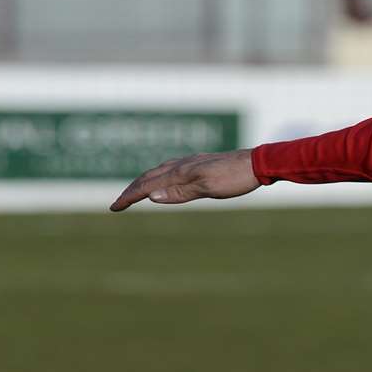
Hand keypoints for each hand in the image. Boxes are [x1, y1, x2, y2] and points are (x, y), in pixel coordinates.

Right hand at [110, 149, 258, 210]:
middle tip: (118, 203)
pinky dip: (159, 176)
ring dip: (144, 181)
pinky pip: (171, 169)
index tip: (114, 208)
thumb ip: (180, 192)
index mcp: (180, 172)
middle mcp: (182, 165)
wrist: (257, 163)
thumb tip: (151, 195)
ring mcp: (190, 162)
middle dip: (131, 190)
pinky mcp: (200, 163)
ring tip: (135, 191)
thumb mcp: (207, 188)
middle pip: (148, 176)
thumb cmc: (234, 178)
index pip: (147, 185)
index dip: (129, 197)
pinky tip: (165, 179)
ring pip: (159, 171)